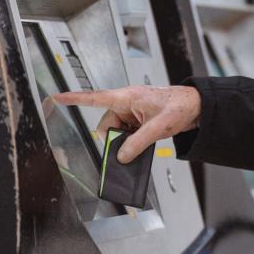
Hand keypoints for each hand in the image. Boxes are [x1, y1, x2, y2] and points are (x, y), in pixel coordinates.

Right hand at [52, 85, 200, 162]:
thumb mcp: (158, 127)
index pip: (95, 98)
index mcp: (127, 97)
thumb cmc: (180, 105)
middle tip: (130, 146)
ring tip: (145, 139)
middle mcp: (126, 102)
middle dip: (115, 138)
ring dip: (126, 140)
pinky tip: (144, 141)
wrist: (196, 106)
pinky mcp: (138, 119)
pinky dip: (132, 140)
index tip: (56, 97)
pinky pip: (127, 133)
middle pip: (106, 124)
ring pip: (117, 131)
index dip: (74, 99)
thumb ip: (138, 143)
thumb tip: (122, 156)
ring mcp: (132, 112)